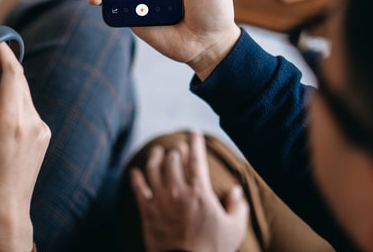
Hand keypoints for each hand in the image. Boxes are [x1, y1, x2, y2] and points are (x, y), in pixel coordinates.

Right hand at [0, 43, 49, 251]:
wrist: (6, 216)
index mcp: (10, 121)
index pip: (13, 74)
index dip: (5, 54)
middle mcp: (31, 121)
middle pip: (21, 81)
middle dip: (6, 66)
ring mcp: (40, 129)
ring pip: (27, 94)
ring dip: (13, 83)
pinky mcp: (43, 136)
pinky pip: (31, 108)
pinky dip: (19, 99)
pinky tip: (5, 99)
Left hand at [131, 132, 248, 251]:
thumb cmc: (212, 251)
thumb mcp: (233, 230)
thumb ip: (237, 207)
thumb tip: (236, 191)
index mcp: (199, 192)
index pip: (196, 158)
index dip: (195, 142)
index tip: (194, 132)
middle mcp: (178, 190)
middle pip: (173, 159)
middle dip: (176, 150)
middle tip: (178, 147)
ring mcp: (160, 199)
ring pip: (153, 168)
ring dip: (155, 156)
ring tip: (157, 150)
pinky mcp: (147, 211)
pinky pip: (137, 187)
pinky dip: (135, 176)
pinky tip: (135, 170)